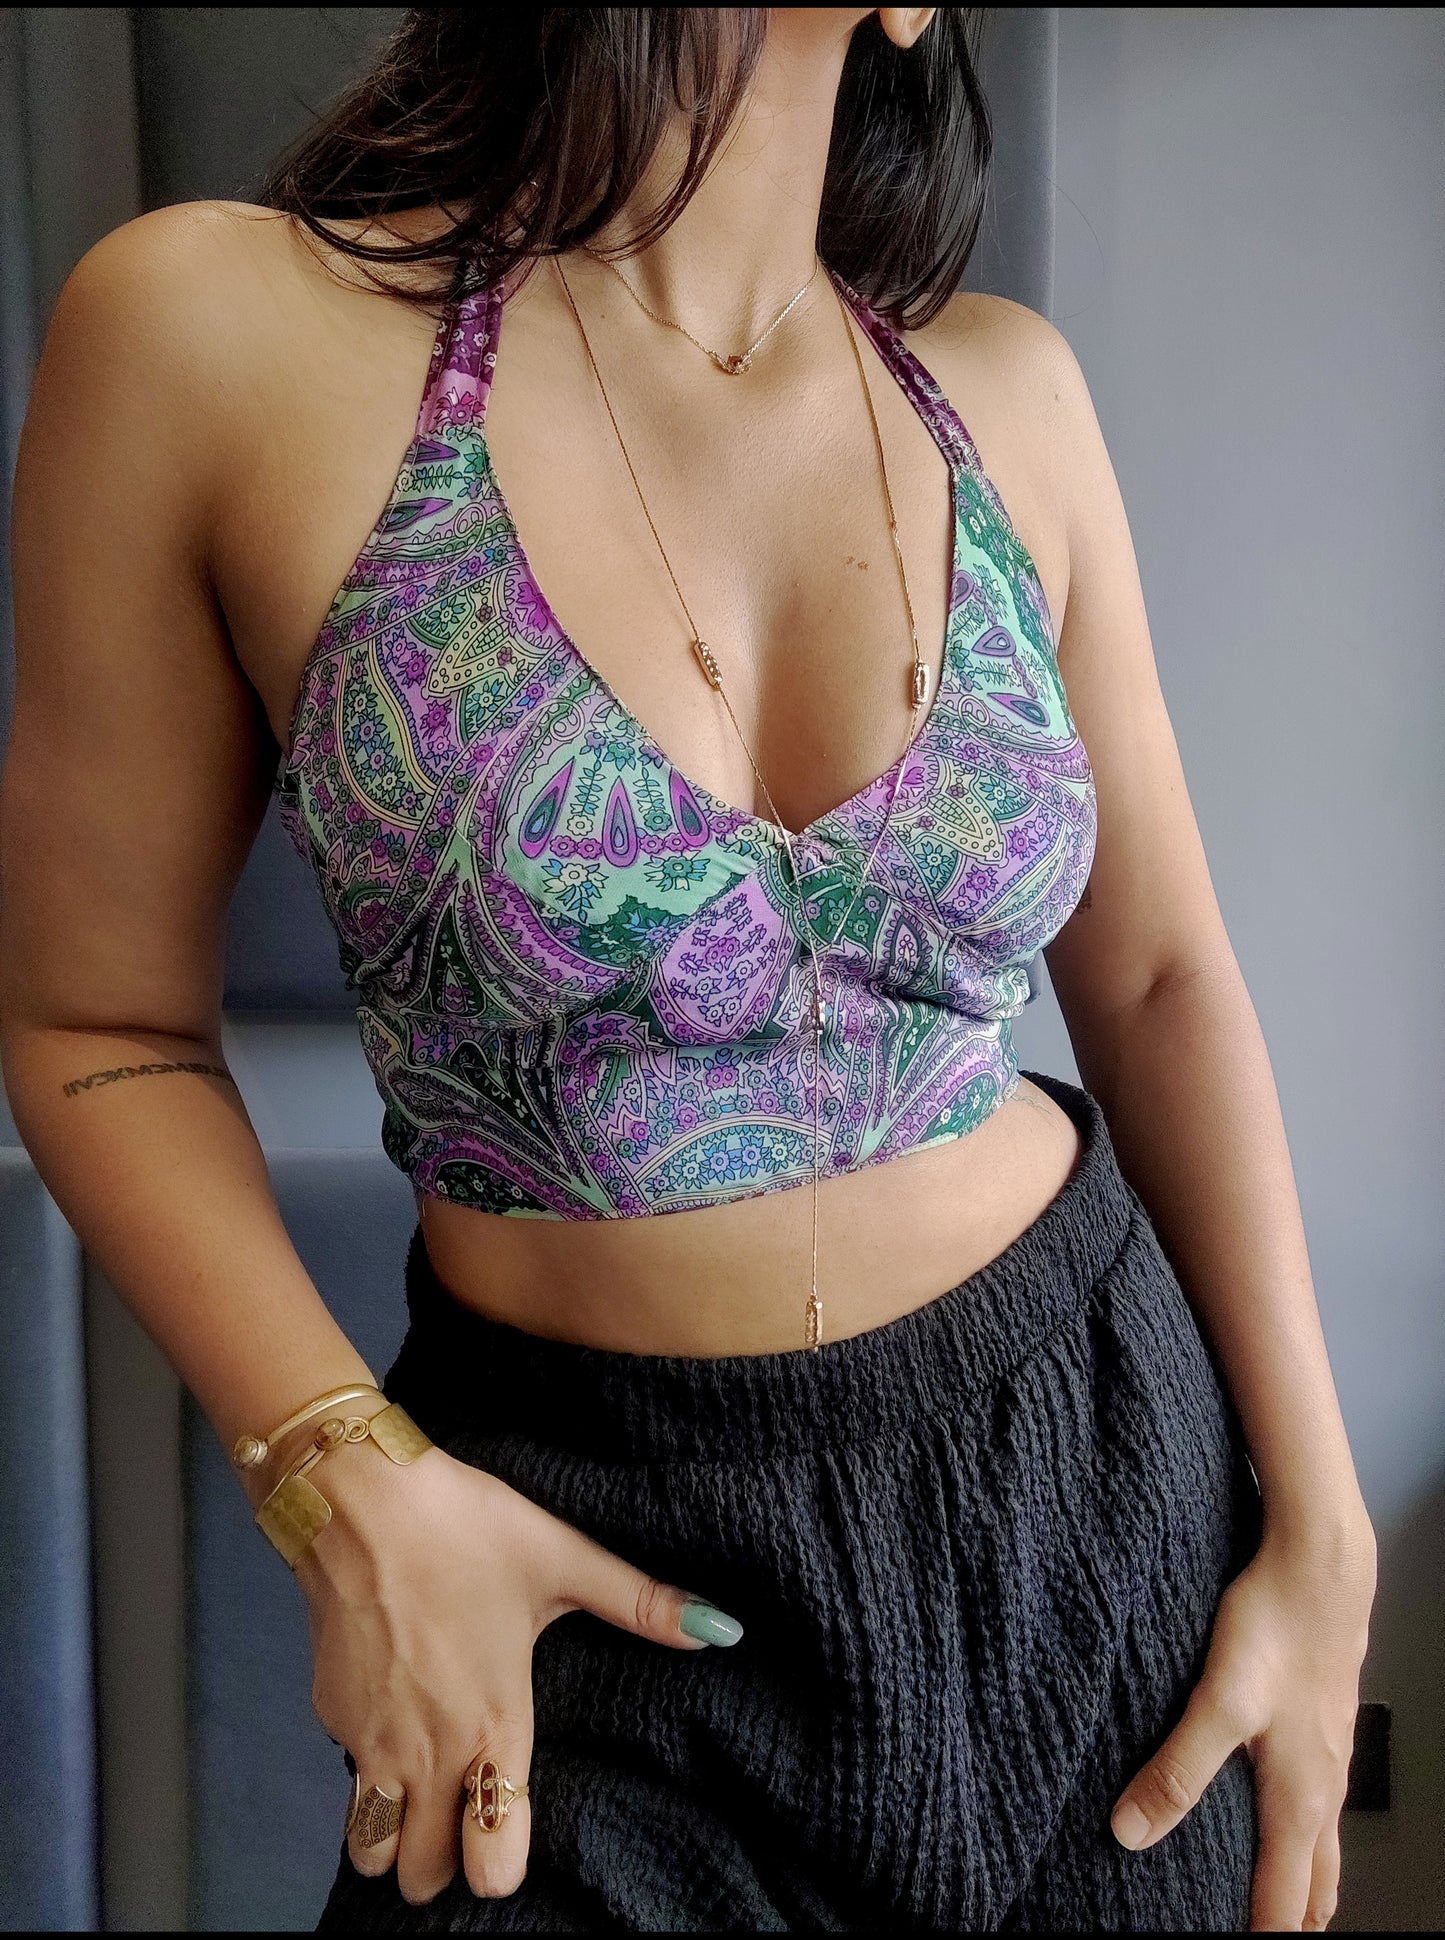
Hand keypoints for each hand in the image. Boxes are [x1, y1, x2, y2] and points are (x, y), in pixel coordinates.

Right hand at [293, 1444, 741, 1904]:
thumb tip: (723, 1630)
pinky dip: (370, 1775)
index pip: (492, 1861)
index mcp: (493, 1724)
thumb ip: (641, 1603)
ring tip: (425, 1793)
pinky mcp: (330, 1716)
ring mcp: (370, 1741)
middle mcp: (429, 1751)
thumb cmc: (464, 1528)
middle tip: (467, 1818)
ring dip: (395, 1836)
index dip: (501, 1866)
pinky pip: (351, 1780)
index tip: (509, 1838)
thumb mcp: (562, 1559)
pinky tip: (396, 1723)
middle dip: (445, 1862)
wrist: (357, 1499)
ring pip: (371, 1849)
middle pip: (421, 1876)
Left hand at [1110, 1511, 1375, 1931]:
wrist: (1322, 1564)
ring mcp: (1330, 1754)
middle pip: (1315, 1884)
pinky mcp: (1324, 1721)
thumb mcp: (1217, 1701)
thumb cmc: (1275, 1626)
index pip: (1286, 1901)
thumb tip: (1130, 1833)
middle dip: (1294, 1923)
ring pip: (1324, 1843)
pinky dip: (1308, 1835)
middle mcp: (1323, 1787)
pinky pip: (1323, 1802)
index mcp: (1299, 1799)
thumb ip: (1176, 1769)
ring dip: (1307, 1883)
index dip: (1263, 1937)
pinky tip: (1291, 1814)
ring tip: (1290, 1907)